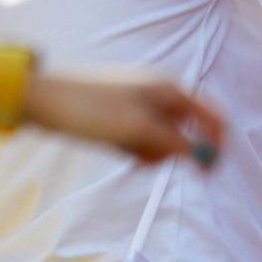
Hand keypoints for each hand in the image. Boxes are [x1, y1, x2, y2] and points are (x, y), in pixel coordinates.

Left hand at [25, 71, 225, 165]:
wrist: (46, 101)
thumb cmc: (92, 111)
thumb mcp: (137, 130)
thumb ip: (174, 143)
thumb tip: (204, 156)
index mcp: (168, 89)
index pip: (210, 115)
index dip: (216, 143)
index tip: (209, 173)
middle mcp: (158, 93)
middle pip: (186, 130)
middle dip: (171, 151)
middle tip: (146, 157)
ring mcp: (140, 104)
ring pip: (162, 139)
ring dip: (150, 153)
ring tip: (125, 149)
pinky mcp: (122, 117)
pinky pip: (141, 140)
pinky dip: (134, 149)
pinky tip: (116, 147)